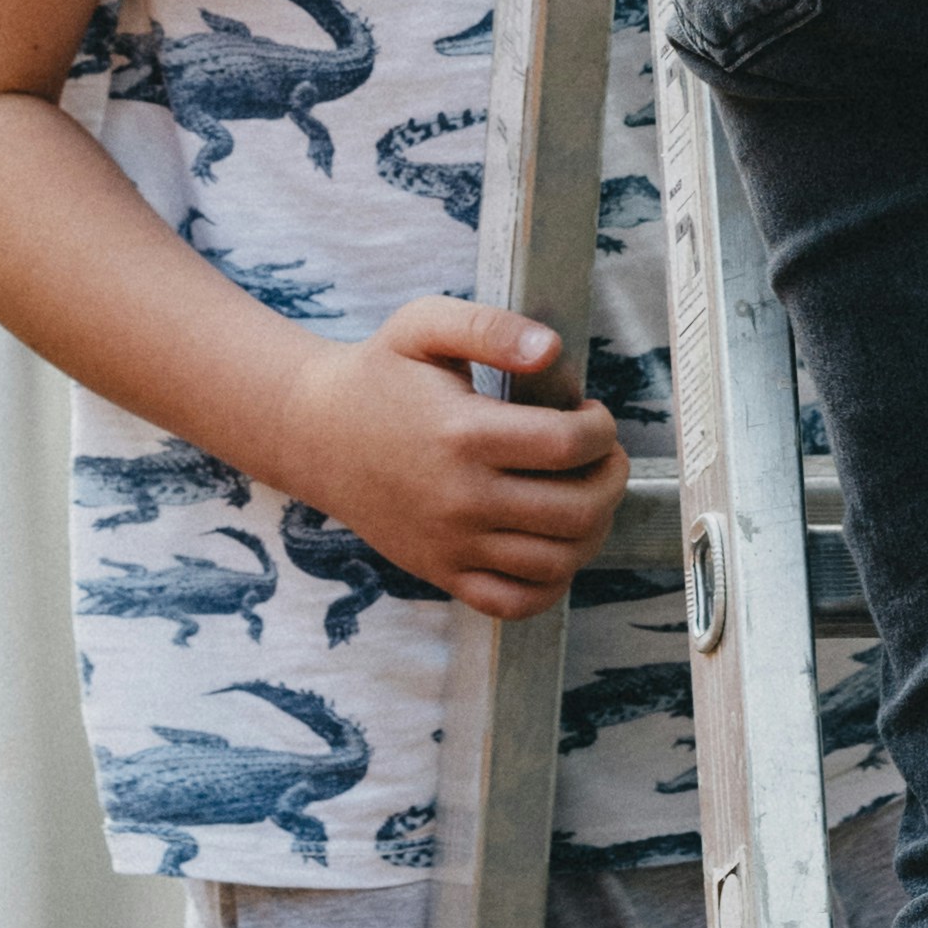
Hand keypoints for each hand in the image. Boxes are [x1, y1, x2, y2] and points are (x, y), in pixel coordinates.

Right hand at [286, 298, 628, 618]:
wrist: (316, 434)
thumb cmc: (379, 373)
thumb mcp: (426, 325)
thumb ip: (492, 327)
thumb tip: (552, 350)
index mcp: (465, 434)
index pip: (569, 446)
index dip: (601, 429)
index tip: (593, 414)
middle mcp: (461, 498)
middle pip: (576, 510)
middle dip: (610, 478)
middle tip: (603, 455)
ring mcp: (452, 543)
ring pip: (556, 561)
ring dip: (593, 529)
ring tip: (585, 493)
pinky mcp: (442, 572)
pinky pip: (515, 602)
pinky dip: (551, 583)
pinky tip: (555, 545)